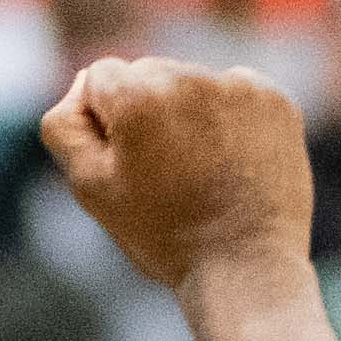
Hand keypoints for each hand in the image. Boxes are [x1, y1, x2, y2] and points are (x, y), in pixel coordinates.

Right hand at [38, 59, 316, 288]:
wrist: (246, 267)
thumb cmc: (162, 234)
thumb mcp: (90, 187)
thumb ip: (65, 125)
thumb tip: (83, 82)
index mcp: (136, 94)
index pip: (100, 77)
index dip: (107, 123)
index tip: (130, 164)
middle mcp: (188, 77)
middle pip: (149, 74)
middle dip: (149, 112)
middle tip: (168, 174)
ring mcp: (237, 85)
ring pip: (193, 83)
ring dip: (190, 115)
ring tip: (202, 172)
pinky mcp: (275, 100)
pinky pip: (236, 93)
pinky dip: (231, 120)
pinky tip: (232, 163)